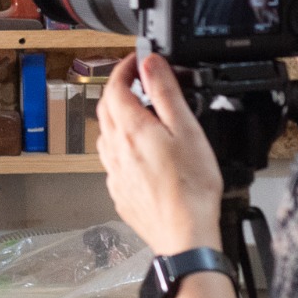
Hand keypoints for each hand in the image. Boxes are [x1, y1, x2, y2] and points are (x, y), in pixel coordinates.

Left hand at [96, 53, 223, 255]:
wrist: (185, 236)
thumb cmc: (191, 188)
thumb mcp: (186, 130)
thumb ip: (165, 93)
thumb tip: (150, 63)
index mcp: (130, 129)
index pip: (115, 86)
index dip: (124, 68)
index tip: (136, 61)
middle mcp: (115, 148)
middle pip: (106, 108)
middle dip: (119, 89)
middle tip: (139, 84)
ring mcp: (114, 171)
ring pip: (107, 134)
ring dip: (119, 118)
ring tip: (142, 116)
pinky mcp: (119, 190)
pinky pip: (113, 159)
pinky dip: (123, 146)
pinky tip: (141, 154)